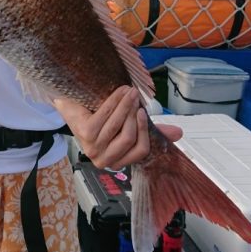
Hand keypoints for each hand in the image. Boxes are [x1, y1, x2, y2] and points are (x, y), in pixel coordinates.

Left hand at [54, 86, 182, 169]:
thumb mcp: (127, 122)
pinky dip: (115, 101)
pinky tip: (118, 91)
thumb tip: (179, 133)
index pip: (140, 151)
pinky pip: (107, 116)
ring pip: (119, 126)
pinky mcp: (84, 133)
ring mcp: (92, 148)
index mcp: (116, 161)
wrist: (71, 103)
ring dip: (125, 104)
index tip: (143, 111)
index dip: (145, 130)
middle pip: (130, 138)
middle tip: (135, 95)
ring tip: (128, 90)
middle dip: (134, 114)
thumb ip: (149, 128)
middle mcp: (103, 159)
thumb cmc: (98, 115)